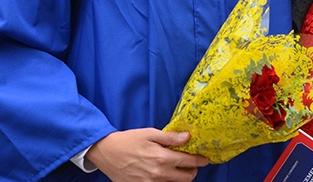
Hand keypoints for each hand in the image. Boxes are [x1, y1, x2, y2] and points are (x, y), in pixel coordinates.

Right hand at [86, 128, 208, 181]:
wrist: (107, 153)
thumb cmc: (129, 140)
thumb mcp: (150, 133)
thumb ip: (170, 137)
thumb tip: (188, 137)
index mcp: (162, 158)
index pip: (189, 162)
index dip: (200, 160)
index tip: (205, 158)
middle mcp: (158, 174)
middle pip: (187, 178)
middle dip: (193, 171)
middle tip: (191, 163)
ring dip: (181, 177)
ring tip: (178, 167)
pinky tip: (165, 173)